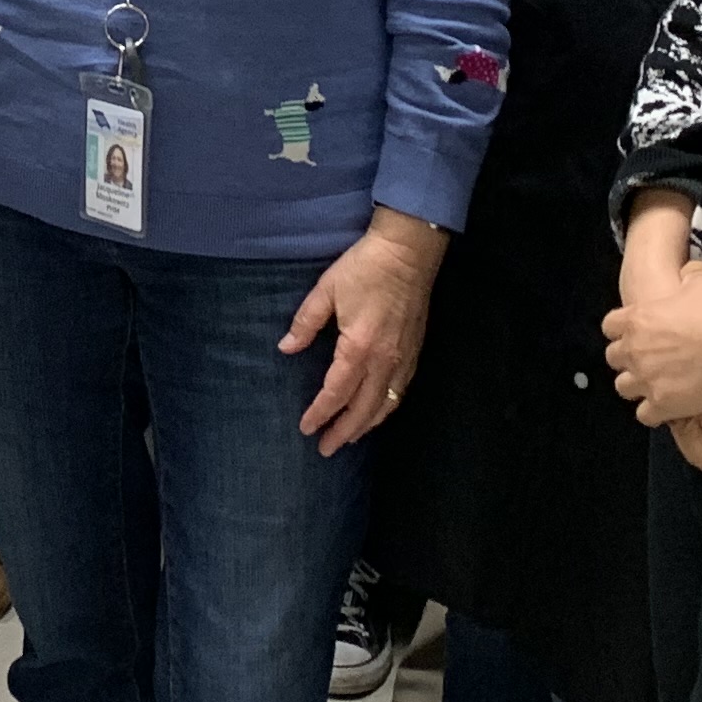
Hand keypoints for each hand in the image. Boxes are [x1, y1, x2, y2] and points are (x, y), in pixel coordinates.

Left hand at [280, 206, 446, 454]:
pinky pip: (400, 391)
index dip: (320, 413)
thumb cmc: (365, 268)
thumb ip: (305, 323)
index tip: (306, 429)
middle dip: (344, 432)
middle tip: (326, 449)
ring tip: (350, 438)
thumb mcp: (326, 290)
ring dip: (366, 425)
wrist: (409, 252)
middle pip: (363, 409)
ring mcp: (403, 359)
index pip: (336, 393)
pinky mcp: (415, 352)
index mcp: (358, 348)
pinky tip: (378, 411)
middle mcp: (384, 361)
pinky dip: (387, 408)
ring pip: (386, 405)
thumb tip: (286, 348)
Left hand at [604, 258, 701, 425]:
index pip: (610, 326)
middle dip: (629, 359)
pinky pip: (645, 414)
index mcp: (636, 319)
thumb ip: (686, 275)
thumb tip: (687, 272)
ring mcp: (646, 379)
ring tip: (656, 384)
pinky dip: (654, 412)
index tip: (638, 334)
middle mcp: (634, 350)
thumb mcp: (699, 279)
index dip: (623, 331)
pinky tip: (669, 406)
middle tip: (649, 360)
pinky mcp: (662, 404)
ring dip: (637, 385)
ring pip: (624, 387)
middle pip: (614, 358)